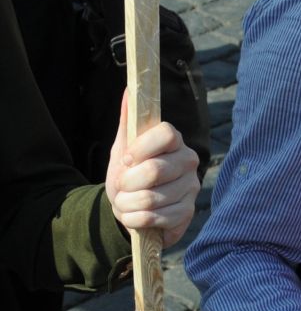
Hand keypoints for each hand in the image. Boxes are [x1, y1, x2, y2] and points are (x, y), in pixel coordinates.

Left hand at [104, 97, 198, 246]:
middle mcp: (188, 162)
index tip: (125, 159)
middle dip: (127, 182)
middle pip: (155, 170)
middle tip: (120, 186)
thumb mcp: (123, 147)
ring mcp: (191, 189)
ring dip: (127, 203)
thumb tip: (129, 91)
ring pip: (151, 198)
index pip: (167, 134)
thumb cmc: (128, 173)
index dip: (141, 148)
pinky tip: (132, 216)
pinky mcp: (187, 214)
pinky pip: (155, 218)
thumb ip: (128, 122)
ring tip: (124, 202)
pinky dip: (134, 219)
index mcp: (174, 141)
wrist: (130, 207)